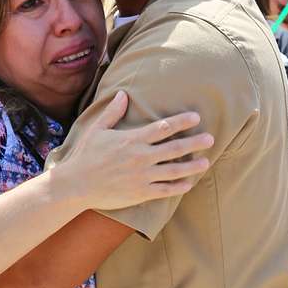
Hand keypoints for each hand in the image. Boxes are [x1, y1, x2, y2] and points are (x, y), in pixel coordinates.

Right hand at [58, 91, 212, 209]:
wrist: (76, 185)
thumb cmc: (86, 156)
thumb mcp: (97, 129)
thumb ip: (113, 112)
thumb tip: (124, 94)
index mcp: (132, 140)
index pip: (163, 127)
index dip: (182, 121)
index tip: (196, 117)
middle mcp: (141, 157)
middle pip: (175, 148)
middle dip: (195, 142)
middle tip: (211, 138)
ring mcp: (142, 176)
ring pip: (174, 170)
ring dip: (193, 166)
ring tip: (206, 162)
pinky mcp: (140, 193)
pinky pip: (165, 190)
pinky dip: (178, 187)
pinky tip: (189, 184)